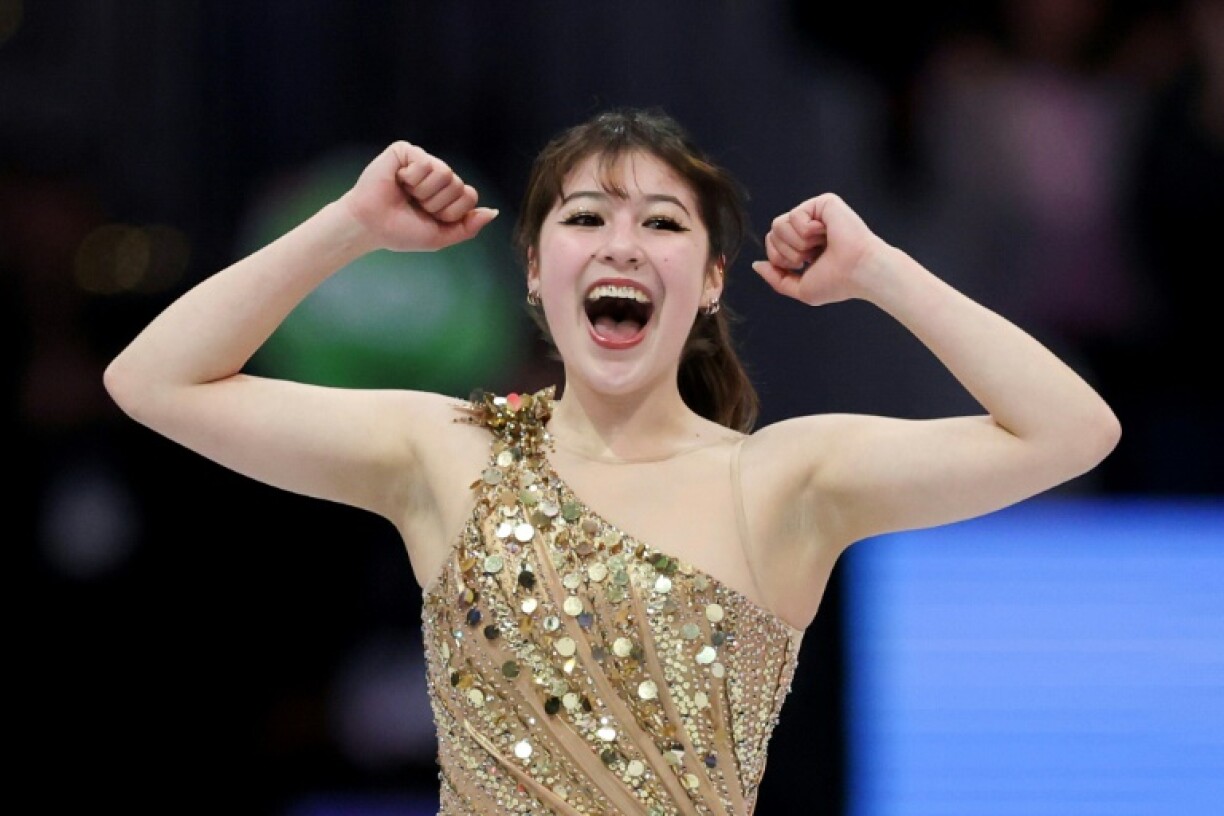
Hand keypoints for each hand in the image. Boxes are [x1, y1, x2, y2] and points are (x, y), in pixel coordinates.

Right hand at [339, 141, 497, 251]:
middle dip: (437, 204)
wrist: (371, 226)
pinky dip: (411, 179)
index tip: (430, 217)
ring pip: (445, 173)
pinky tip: (398, 181)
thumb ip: (468, 227)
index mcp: (447, 193)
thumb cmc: (401, 231)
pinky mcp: (405, 151)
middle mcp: (438, 174)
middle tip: (415, 205)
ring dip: (424, 192)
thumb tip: (493, 212)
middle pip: (459, 185)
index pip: (469, 195)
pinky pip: (425, 163)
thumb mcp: (441, 236)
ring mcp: (422, 161)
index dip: (451, 212)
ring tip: (406, 194)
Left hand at [752, 193, 883, 306]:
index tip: (803, 265)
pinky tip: (827, 233)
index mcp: (805, 245)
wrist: (859, 272)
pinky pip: (795, 215)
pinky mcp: (824, 203)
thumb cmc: (837, 282)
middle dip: (786, 252)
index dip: (779, 258)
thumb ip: (776, 278)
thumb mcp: (801, 288)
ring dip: (796, 243)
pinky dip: (808, 231)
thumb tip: (756, 265)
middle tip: (811, 257)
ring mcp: (816, 214)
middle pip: (772, 233)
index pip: (773, 244)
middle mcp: (809, 227)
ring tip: (819, 246)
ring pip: (778, 223)